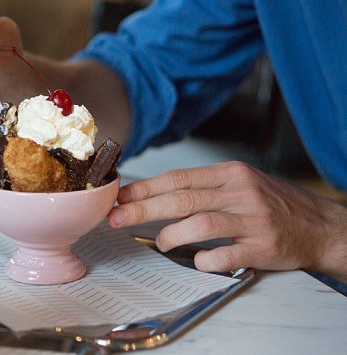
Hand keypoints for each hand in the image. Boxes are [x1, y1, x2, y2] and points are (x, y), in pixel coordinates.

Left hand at [107, 161, 346, 281]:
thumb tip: (154, 195)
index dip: (145, 188)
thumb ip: (202, 188)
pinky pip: (226, 255)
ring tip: (161, 242)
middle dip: (143, 209)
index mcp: (230, 174)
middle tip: (117, 218)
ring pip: (201, 223)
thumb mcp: (239, 184)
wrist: (319, 225)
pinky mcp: (264, 246)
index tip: (120, 197)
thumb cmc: (270, 204)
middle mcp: (240, 192)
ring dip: (172, 235)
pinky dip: (205, 260)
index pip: (178, 177)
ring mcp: (253, 219)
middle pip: (182, 199)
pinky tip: (197, 262)